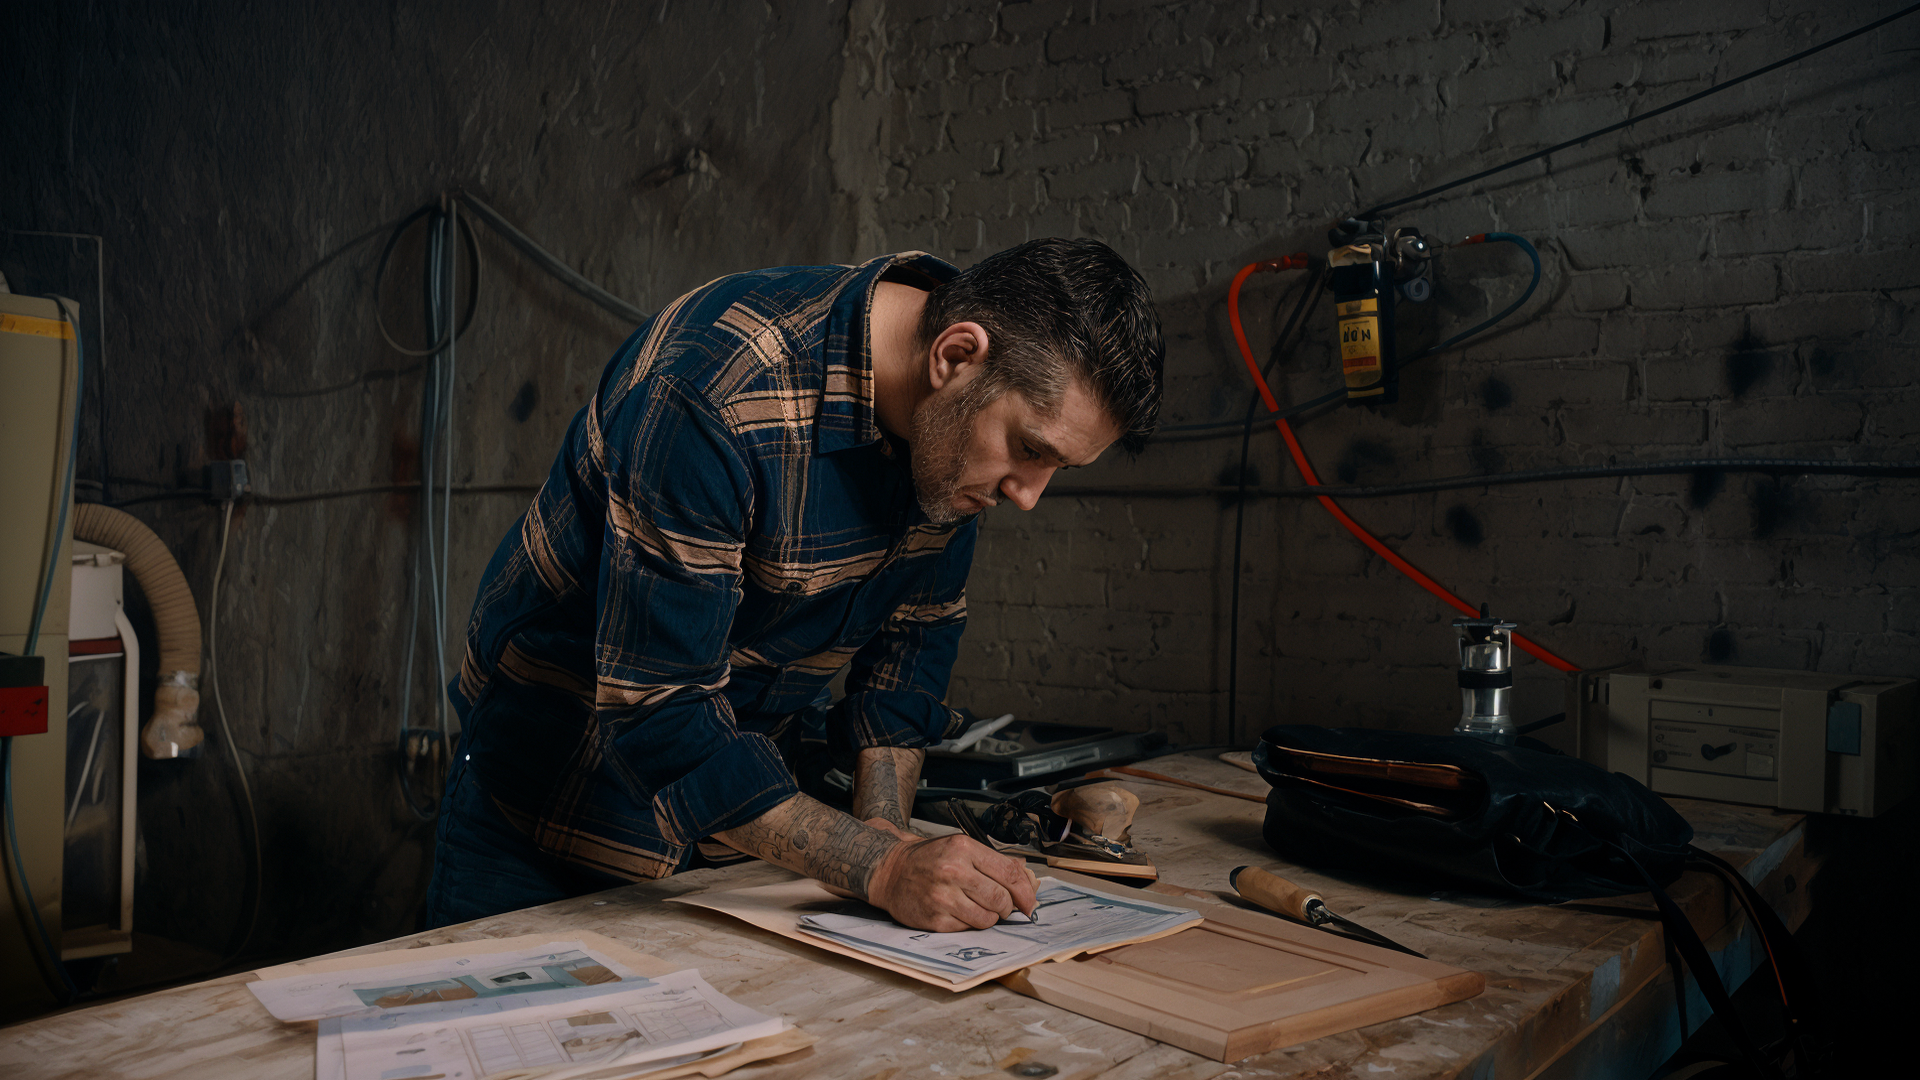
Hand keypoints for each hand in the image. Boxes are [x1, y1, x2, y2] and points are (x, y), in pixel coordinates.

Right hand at [864, 832, 1038, 931]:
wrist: (891, 872)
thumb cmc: (930, 860)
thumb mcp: (961, 848)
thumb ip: (994, 862)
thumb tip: (1028, 879)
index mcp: (963, 848)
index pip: (1008, 873)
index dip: (1025, 891)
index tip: (1029, 901)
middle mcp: (953, 871)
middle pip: (1001, 898)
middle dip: (1008, 907)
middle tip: (1003, 907)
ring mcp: (943, 897)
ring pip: (987, 918)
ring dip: (990, 917)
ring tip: (979, 908)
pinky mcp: (935, 919)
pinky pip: (967, 928)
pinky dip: (970, 924)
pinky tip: (960, 912)